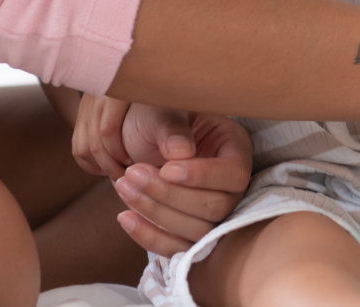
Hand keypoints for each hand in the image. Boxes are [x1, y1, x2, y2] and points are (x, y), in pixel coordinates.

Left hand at [74, 98, 253, 255]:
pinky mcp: (189, 233)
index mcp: (235, 149)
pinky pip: (177, 248)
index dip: (201, 176)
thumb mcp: (161, 112)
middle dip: (170, 195)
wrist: (139, 140)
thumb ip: (172, 127)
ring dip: (156, 214)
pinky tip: (125, 216)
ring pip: (197, 232)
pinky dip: (149, 236)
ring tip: (124, 187)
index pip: (233, 174)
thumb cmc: (156, 119)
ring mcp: (213, 215)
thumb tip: (181, 151)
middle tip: (133, 174)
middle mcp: (231, 187)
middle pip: (216, 208)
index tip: (166, 168)